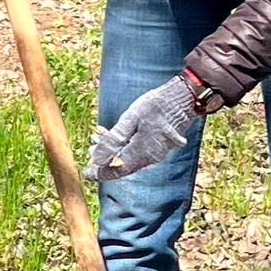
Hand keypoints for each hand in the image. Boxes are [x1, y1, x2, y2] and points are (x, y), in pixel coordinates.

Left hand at [87, 75, 201, 181]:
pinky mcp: (160, 146)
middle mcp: (150, 158)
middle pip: (123, 166)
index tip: (86, 172)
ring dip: (114, 151)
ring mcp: (157, 153)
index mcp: (142, 153)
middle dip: (105, 159)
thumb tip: (98, 159)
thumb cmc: (156, 105)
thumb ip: (114, 140)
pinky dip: (125, 146)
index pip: (116, 171)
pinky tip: (118, 135)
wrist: (183, 97)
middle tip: (91, 147)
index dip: (100, 173)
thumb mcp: (131, 118)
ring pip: (130, 159)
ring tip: (100, 137)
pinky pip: (139, 152)